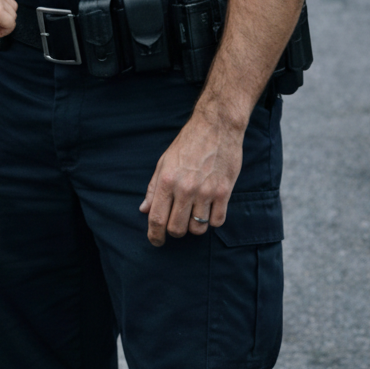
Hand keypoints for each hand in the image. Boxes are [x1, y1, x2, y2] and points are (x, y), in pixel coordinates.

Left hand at [139, 115, 243, 246]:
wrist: (216, 127)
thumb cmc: (187, 144)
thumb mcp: (164, 162)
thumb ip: (154, 188)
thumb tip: (144, 210)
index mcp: (167, 181)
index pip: (156, 218)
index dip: (154, 234)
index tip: (156, 241)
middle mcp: (185, 188)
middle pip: (177, 228)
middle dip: (174, 231)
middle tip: (176, 225)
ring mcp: (206, 192)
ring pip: (197, 228)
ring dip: (194, 227)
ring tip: (193, 214)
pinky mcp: (224, 192)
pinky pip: (217, 221)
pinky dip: (212, 221)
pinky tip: (209, 210)